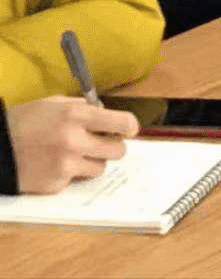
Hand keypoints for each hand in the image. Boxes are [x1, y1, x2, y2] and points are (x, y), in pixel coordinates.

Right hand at [8, 96, 138, 193]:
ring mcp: (66, 165)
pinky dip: (71, 174)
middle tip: (102, 144)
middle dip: (112, 146)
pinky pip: (77, 180)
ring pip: (100, 168)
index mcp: (76, 116)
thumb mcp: (53, 104)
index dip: (129, 127)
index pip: (122, 123)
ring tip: (76, 154)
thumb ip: (82, 107)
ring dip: (93, 161)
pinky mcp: (56, 184)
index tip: (128, 129)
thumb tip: (104, 112)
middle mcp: (75, 141)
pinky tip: (55, 165)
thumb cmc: (23, 121)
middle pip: (117, 150)